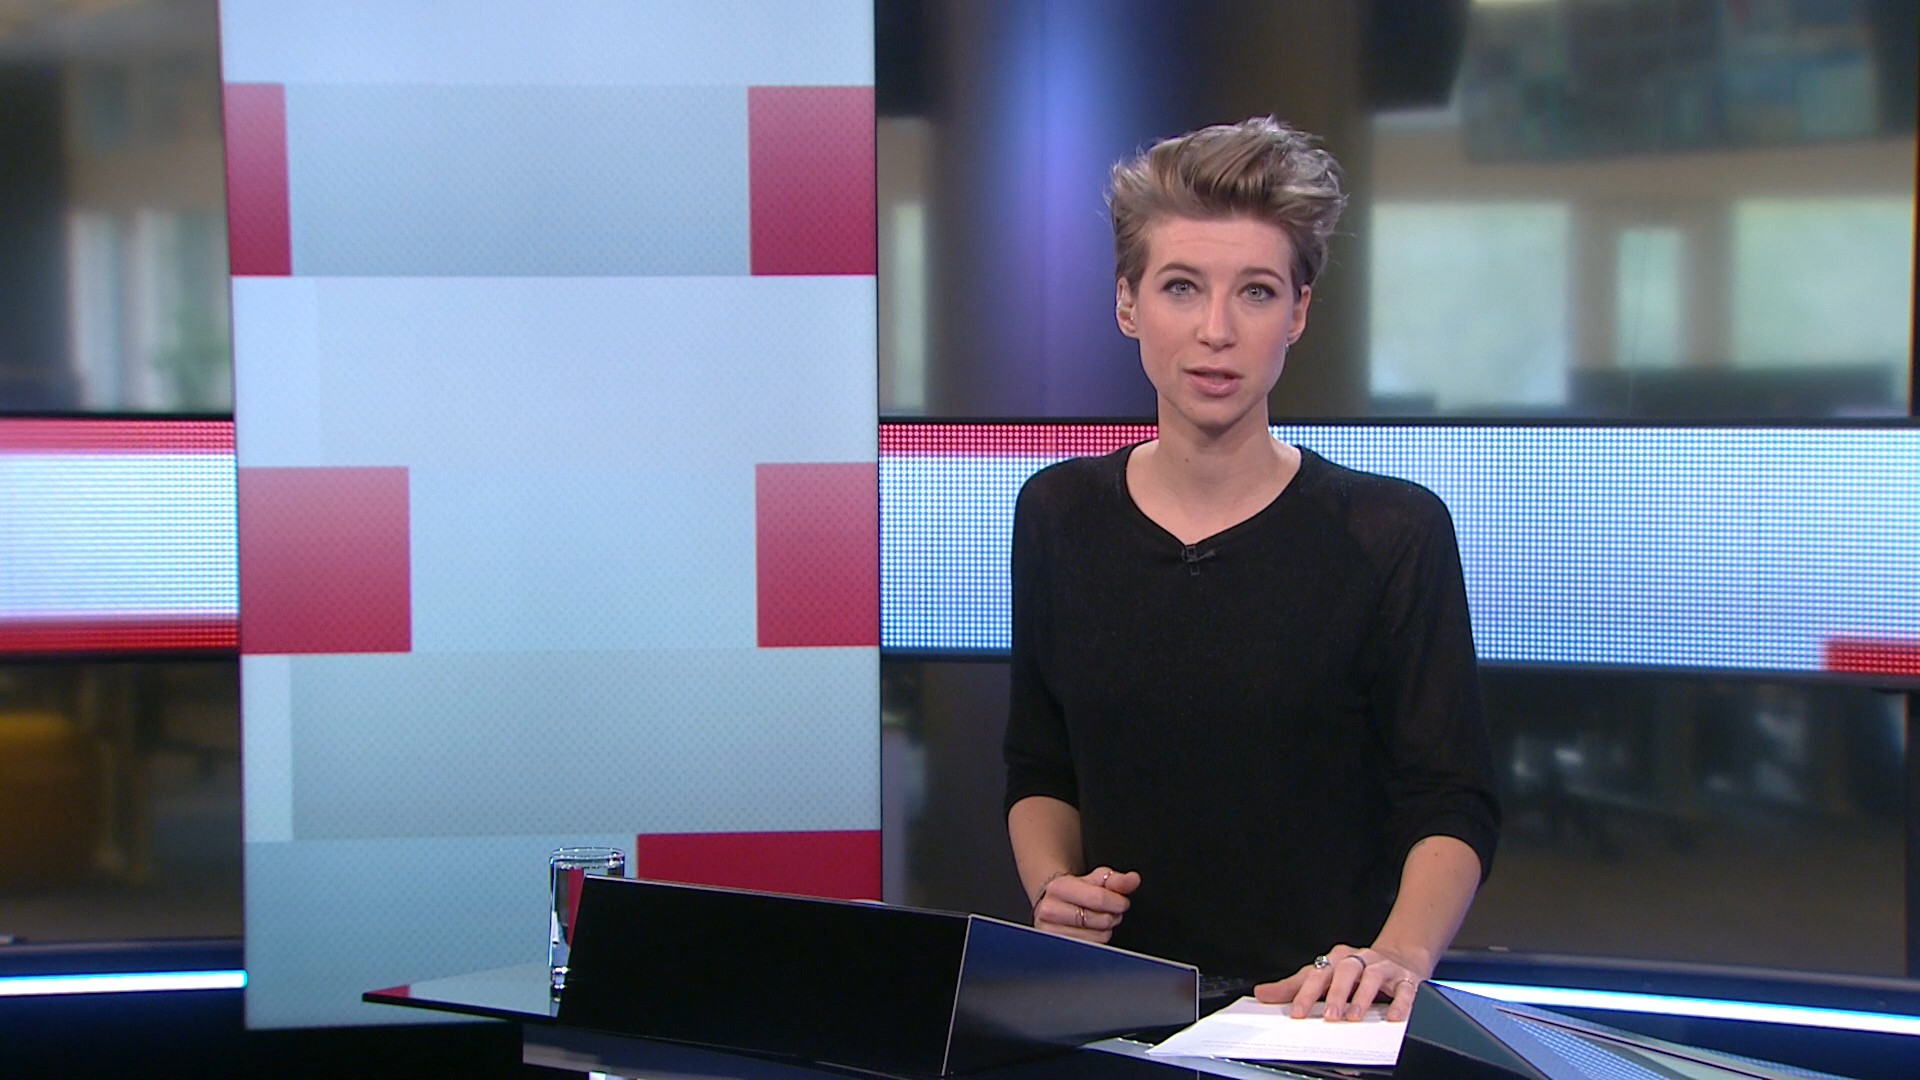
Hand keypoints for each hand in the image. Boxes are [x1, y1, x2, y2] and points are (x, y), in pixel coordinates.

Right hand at [1029, 866, 1140, 943]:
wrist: (1052, 906)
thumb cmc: (1076, 893)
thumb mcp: (1095, 880)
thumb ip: (1116, 880)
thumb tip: (1133, 879)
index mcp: (1058, 888)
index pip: (1099, 898)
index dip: (1118, 902)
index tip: (1121, 902)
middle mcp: (1049, 910)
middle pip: (1100, 920)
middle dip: (1112, 916)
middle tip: (1109, 912)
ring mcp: (1051, 933)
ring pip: (1098, 937)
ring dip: (1106, 930)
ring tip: (1099, 921)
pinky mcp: (1057, 950)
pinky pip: (1091, 950)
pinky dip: (1098, 941)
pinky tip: (1092, 932)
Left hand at [1253, 943, 1428, 1022]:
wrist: (1400, 957)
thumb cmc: (1356, 970)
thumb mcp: (1324, 975)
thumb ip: (1294, 986)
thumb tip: (1263, 993)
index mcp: (1337, 959)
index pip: (1318, 974)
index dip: (1306, 993)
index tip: (1297, 1013)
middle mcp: (1359, 960)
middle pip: (1345, 972)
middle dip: (1336, 994)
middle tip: (1328, 1015)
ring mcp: (1382, 968)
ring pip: (1372, 977)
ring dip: (1362, 997)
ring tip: (1354, 1017)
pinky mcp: (1405, 979)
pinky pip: (1404, 990)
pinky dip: (1399, 1003)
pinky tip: (1392, 1017)